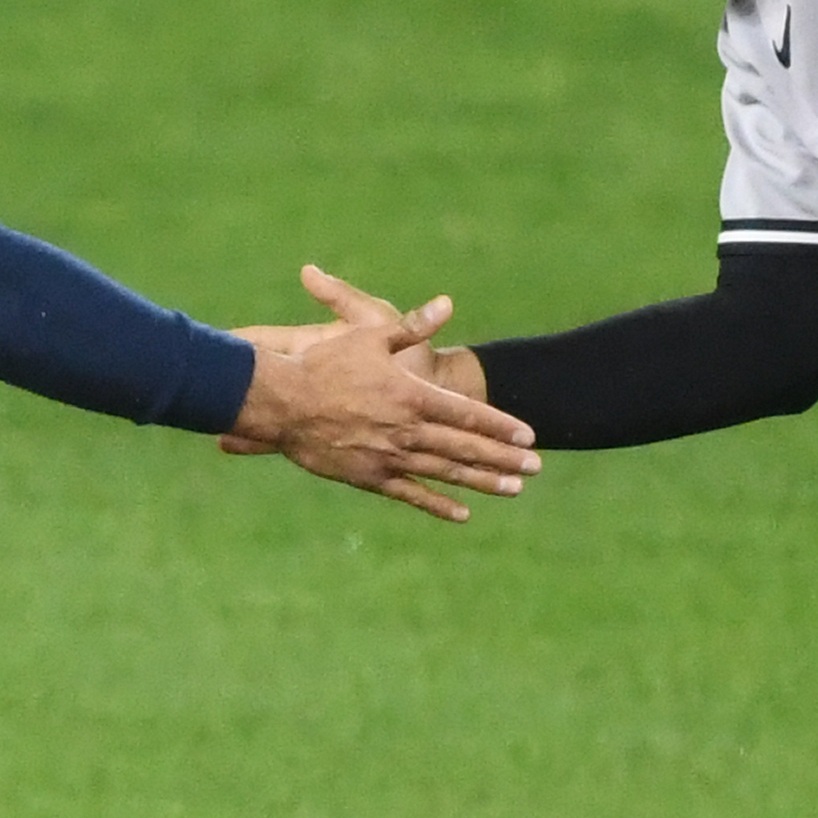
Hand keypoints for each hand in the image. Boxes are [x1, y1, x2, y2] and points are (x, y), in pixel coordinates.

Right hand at [222, 264, 536, 521]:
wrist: (281, 403)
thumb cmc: (324, 363)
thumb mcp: (370, 336)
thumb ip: (413, 326)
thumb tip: (447, 304)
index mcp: (411, 395)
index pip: (467, 413)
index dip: (500, 425)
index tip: (528, 435)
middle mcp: (406, 430)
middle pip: (465, 447)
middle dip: (504, 458)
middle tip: (536, 467)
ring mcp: (389, 457)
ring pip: (445, 473)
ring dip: (483, 481)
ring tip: (515, 489)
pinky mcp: (369, 476)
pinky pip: (411, 494)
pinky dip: (438, 504)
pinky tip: (463, 513)